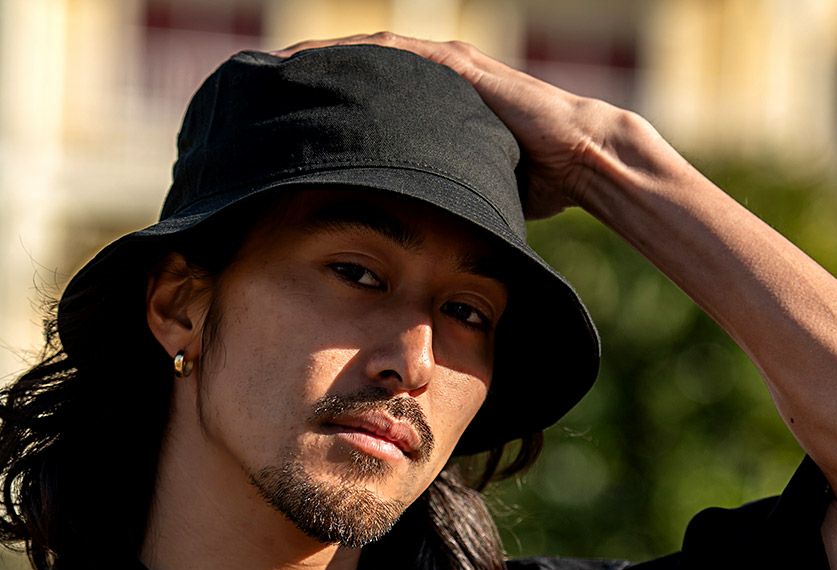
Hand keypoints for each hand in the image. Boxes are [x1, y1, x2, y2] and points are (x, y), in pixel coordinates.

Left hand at [273, 31, 630, 218]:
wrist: (578, 160)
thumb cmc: (526, 187)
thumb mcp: (461, 198)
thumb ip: (427, 206)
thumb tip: (395, 252)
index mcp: (425, 118)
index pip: (361, 108)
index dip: (319, 115)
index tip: (278, 133)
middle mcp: (427, 86)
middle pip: (353, 76)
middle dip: (307, 82)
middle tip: (258, 97)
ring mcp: (440, 71)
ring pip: (364, 55)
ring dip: (318, 61)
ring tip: (271, 72)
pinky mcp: (453, 66)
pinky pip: (392, 50)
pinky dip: (351, 53)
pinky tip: (312, 59)